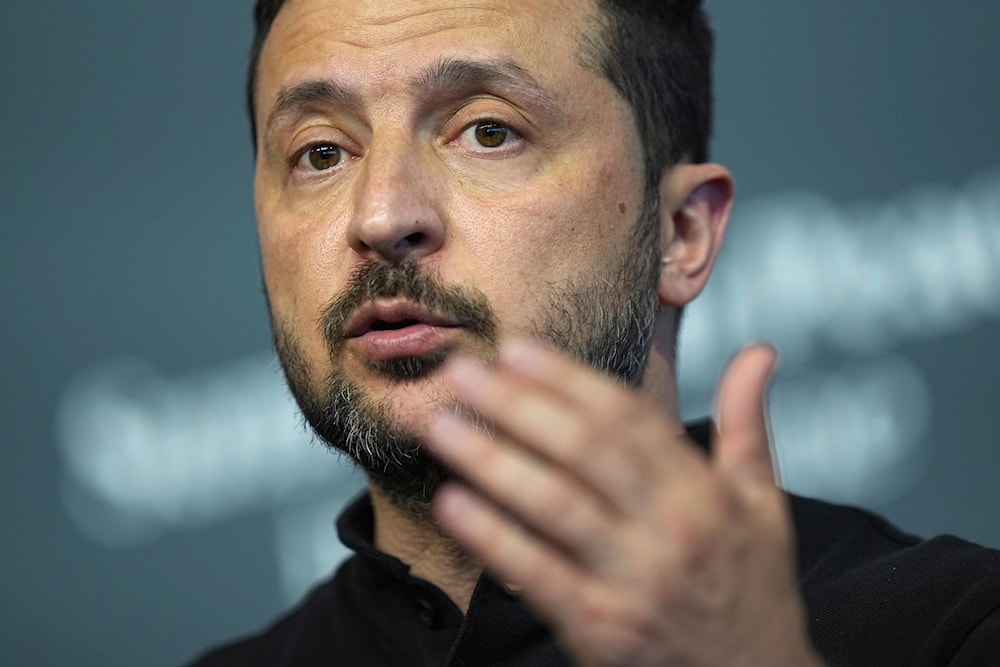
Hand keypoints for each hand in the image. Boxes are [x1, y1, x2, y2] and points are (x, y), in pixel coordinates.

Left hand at [424, 340, 821, 665]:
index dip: (567, 379)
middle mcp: (670, 529)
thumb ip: (748, 426)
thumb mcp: (763, 505)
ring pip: (553, 504)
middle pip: (583, 449)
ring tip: (441, 426)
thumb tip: (759, 352)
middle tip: (461, 372)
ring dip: (491, 459)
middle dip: (516, 405)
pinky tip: (451, 503)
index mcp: (703, 493)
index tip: (515, 350)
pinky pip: (537, 573)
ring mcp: (633, 580)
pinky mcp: (599, 627)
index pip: (627, 419)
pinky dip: (491, 537)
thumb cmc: (751, 587)